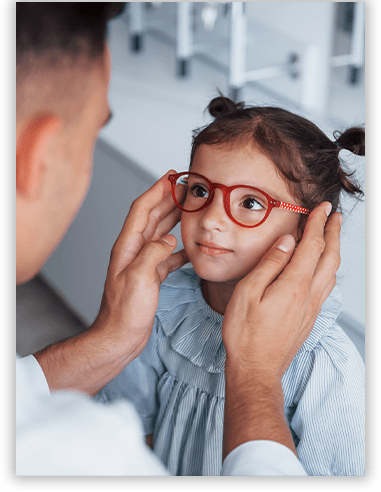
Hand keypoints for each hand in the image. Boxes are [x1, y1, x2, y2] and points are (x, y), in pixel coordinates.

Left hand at [93, 170, 187, 361]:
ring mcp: (142, 262)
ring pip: (161, 233)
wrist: (119, 337)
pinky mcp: (151, 275)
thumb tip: (170, 239)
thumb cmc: (125, 312)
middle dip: (169, 199)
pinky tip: (191, 244)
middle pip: (153, 217)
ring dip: (175, 219)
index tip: (172, 176)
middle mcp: (134, 250)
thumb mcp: (140, 278)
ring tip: (191, 208)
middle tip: (187, 188)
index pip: (142, 209)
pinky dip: (179, 246)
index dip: (156, 190)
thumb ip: (155, 253)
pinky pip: (167, 254)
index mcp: (128, 246)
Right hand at [222, 202, 341, 380]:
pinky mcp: (309, 318)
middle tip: (335, 216)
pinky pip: (326, 287)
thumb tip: (286, 242)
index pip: (312, 245)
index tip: (323, 208)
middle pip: (330, 257)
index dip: (318, 224)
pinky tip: (323, 269)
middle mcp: (309, 295)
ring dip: (334, 250)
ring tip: (332, 236)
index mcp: (294, 285)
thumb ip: (269, 264)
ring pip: (332, 272)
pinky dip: (329, 269)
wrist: (256, 369)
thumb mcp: (248, 292)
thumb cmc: (246, 333)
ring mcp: (311, 308)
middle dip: (334, 232)